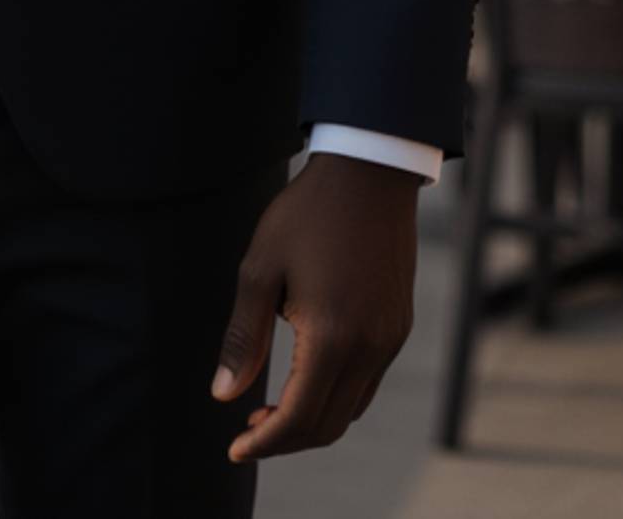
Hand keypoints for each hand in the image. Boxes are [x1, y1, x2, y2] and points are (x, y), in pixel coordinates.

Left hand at [211, 152, 417, 466]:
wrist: (368, 173)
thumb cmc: (306, 214)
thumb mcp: (260, 268)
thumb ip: (243, 337)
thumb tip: (223, 396)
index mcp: (332, 337)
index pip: (298, 418)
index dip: (264, 443)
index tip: (235, 449)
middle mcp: (369, 348)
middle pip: (327, 425)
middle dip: (285, 439)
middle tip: (248, 429)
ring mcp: (389, 339)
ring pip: (350, 410)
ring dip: (311, 421)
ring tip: (272, 407)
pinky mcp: (398, 326)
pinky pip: (368, 384)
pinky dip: (336, 397)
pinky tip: (308, 377)